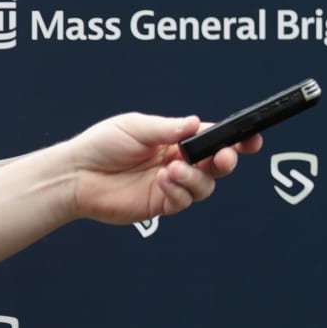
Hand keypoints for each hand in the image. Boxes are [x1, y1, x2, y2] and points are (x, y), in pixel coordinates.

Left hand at [66, 113, 260, 225]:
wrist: (75, 175)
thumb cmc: (101, 145)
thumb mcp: (135, 127)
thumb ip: (168, 128)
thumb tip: (197, 123)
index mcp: (177, 140)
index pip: (215, 138)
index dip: (237, 139)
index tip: (251, 139)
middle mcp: (180, 162)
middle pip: (218, 164)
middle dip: (226, 161)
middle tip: (221, 158)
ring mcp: (173, 185)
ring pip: (205, 186)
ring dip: (194, 178)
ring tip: (171, 171)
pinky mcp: (162, 204)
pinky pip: (184, 201)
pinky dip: (178, 191)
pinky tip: (161, 183)